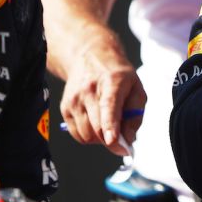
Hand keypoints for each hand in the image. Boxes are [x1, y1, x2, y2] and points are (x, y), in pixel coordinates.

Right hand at [58, 38, 145, 154]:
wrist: (90, 57)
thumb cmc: (117, 75)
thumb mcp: (136, 88)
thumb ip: (135, 115)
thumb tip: (129, 139)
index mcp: (111, 82)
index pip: (109, 105)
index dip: (110, 125)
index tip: (113, 140)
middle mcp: (89, 90)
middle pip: (96, 127)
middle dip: (111, 142)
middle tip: (122, 143)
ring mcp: (74, 99)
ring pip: (86, 135)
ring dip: (99, 140)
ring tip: (108, 127)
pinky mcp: (65, 107)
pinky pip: (77, 134)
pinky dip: (88, 137)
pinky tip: (96, 125)